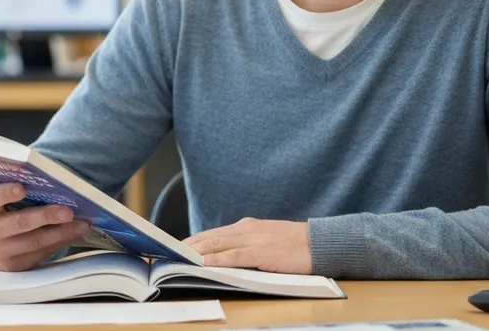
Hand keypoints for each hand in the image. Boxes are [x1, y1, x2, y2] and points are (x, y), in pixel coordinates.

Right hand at [0, 182, 90, 271]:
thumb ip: (13, 189)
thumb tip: (49, 181)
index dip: (5, 193)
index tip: (22, 188)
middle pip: (19, 223)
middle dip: (47, 216)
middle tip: (68, 211)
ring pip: (35, 242)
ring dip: (62, 232)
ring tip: (81, 224)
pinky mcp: (14, 266)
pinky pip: (41, 253)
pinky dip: (60, 242)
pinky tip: (74, 234)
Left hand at [183, 218, 311, 273]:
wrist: (320, 243)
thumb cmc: (296, 246)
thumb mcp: (268, 241)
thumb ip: (249, 245)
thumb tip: (228, 255)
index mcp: (248, 227)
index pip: (214, 233)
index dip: (194, 240)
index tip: (177, 246)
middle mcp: (247, 230)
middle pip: (211, 236)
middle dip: (188, 245)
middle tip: (168, 251)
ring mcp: (254, 240)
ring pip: (218, 244)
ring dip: (196, 251)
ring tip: (178, 257)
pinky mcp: (262, 252)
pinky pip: (233, 256)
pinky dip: (216, 259)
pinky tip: (203, 262)